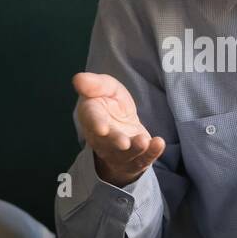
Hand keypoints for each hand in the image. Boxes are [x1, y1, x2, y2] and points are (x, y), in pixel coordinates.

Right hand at [72, 72, 165, 187]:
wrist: (123, 126)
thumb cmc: (112, 104)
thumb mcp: (106, 88)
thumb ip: (95, 84)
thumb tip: (78, 78)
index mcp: (91, 117)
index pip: (91, 120)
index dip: (96, 124)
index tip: (102, 128)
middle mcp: (102, 139)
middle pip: (107, 142)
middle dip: (115, 142)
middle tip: (124, 142)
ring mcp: (119, 152)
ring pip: (125, 154)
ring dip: (135, 149)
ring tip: (144, 141)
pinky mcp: (136, 159)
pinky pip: (143, 159)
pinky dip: (151, 152)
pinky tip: (159, 144)